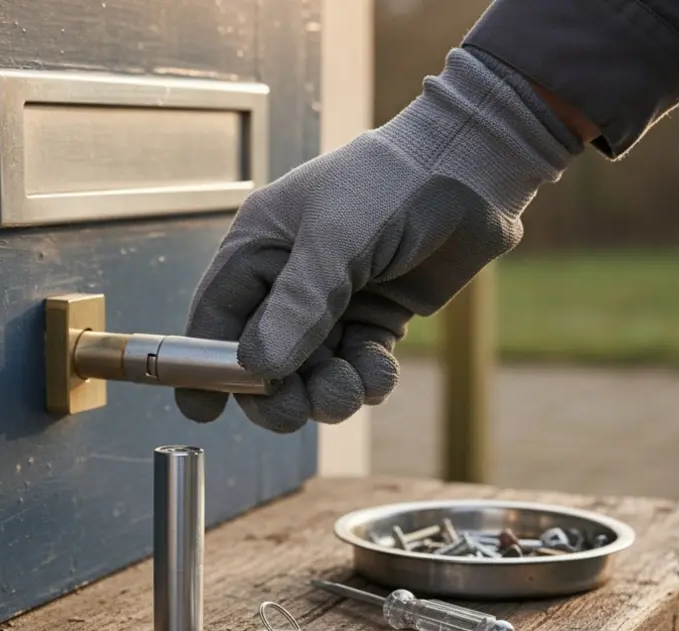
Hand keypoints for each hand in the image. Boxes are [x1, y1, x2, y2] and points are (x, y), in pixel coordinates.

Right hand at [177, 48, 576, 432]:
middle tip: (297, 410)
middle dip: (277, 391)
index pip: (216, 316)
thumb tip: (257, 367)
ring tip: (349, 389)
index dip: (205, 365)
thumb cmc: (394, 182)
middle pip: (261, 357)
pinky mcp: (375, 316)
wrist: (473, 171)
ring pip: (311, 372)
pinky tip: (379, 370)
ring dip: (328, 391)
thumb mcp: (336, 240)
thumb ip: (297, 306)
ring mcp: (333, 301)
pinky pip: (356, 367)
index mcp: (260, 246)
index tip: (205, 410)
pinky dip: (366, 379)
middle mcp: (289, 278)